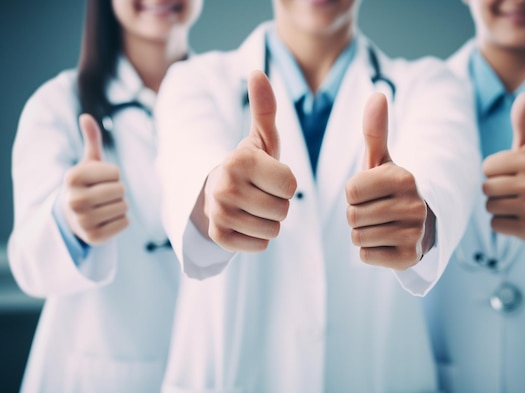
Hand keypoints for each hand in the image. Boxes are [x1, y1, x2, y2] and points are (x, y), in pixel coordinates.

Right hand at [61, 114, 128, 244]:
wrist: (72, 217)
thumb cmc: (86, 185)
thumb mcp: (88, 162)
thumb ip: (92, 140)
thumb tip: (86, 116)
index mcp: (72, 177)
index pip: (115, 172)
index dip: (112, 175)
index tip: (98, 180)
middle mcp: (74, 200)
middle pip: (121, 190)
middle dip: (117, 191)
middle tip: (102, 195)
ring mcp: (83, 221)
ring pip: (124, 206)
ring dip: (119, 206)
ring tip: (102, 207)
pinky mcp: (94, 238)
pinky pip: (125, 223)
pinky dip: (121, 221)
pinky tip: (105, 220)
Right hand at [202, 70, 296, 251]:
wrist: (215, 192)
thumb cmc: (249, 165)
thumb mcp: (261, 139)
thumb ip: (265, 108)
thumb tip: (257, 72)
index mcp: (238, 160)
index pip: (291, 186)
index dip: (286, 183)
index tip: (269, 176)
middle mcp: (224, 187)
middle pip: (283, 210)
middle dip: (278, 203)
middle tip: (260, 194)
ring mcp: (218, 214)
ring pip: (273, 230)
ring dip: (269, 222)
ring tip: (253, 208)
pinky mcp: (218, 237)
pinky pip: (259, 246)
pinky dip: (257, 239)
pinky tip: (245, 223)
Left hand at [345, 93, 432, 269]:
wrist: (420, 224)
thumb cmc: (390, 189)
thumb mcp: (381, 160)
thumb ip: (375, 131)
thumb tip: (377, 94)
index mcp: (404, 178)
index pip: (351, 190)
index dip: (354, 193)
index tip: (371, 193)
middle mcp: (414, 205)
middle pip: (352, 216)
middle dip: (356, 215)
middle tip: (376, 211)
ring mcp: (414, 234)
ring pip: (357, 237)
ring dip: (362, 233)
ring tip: (381, 226)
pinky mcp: (409, 258)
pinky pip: (366, 256)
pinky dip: (370, 252)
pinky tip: (386, 242)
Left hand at [482, 93, 524, 240]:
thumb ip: (521, 123)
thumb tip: (523, 95)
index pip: (486, 167)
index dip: (494, 170)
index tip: (510, 172)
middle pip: (485, 188)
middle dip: (494, 189)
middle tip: (512, 189)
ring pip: (489, 206)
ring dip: (498, 206)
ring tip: (516, 202)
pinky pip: (495, 225)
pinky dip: (502, 223)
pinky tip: (518, 217)